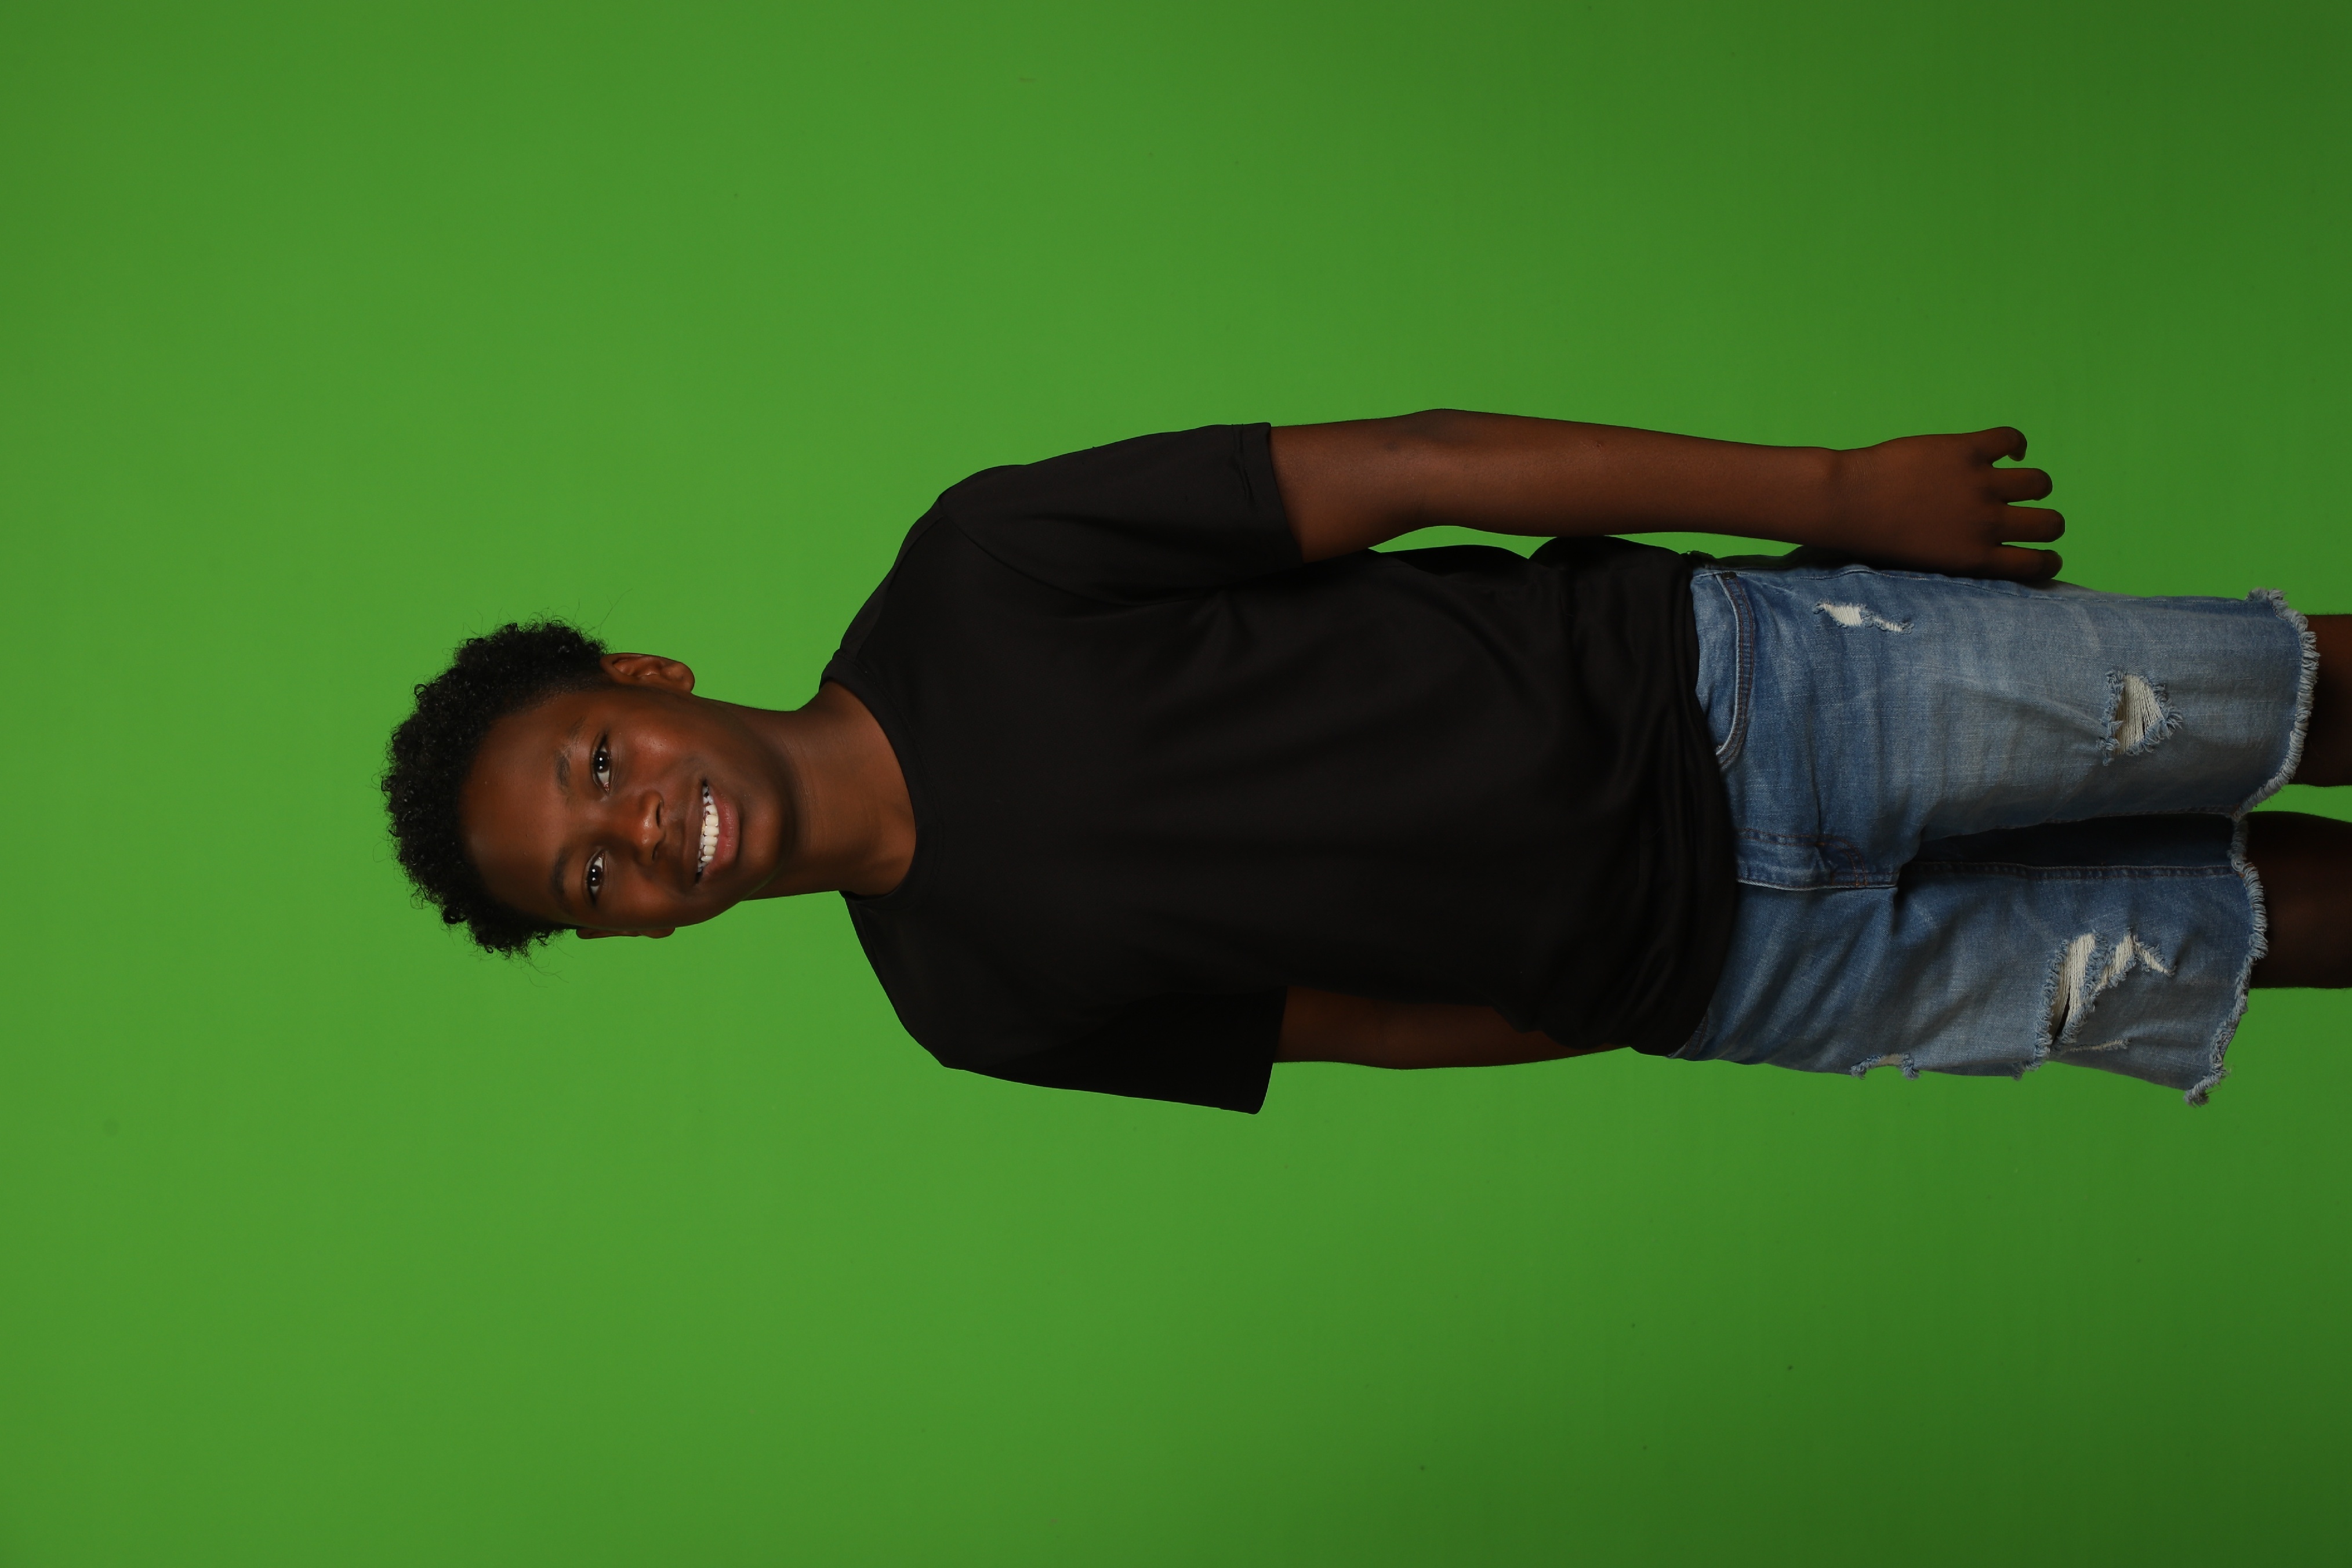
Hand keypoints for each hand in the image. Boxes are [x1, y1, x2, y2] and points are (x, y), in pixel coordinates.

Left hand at [1820, 427, 2062, 579]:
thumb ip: (1962, 556)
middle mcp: (1986, 523)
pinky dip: (2016, 444)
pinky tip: (2008, 451)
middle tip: (2033, 518)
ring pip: (2038, 482)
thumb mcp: (1926, 563)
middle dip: (2048, 523)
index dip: (2049, 560)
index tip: (2047, 554)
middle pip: (2049, 523)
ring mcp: (1979, 484)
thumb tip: (1988, 547)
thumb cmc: (1875, 537)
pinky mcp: (1966, 449)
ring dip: (2033, 485)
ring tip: (2017, 483)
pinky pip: (2011, 439)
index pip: (2036, 564)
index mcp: (1975, 558)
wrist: (1846, 503)